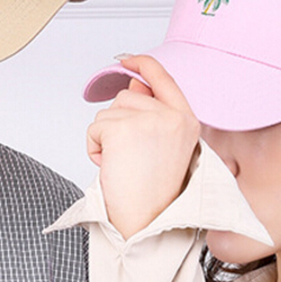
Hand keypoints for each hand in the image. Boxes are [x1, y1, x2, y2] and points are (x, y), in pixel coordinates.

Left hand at [87, 55, 199, 237]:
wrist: (148, 222)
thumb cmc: (154, 193)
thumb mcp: (162, 146)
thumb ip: (150, 112)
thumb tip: (133, 83)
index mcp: (186, 119)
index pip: (162, 76)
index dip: (142, 65)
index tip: (127, 60)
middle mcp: (172, 115)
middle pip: (125, 97)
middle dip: (117, 125)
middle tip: (131, 158)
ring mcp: (148, 120)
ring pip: (107, 113)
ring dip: (105, 138)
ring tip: (124, 165)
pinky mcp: (123, 129)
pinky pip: (94, 128)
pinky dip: (94, 148)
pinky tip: (112, 167)